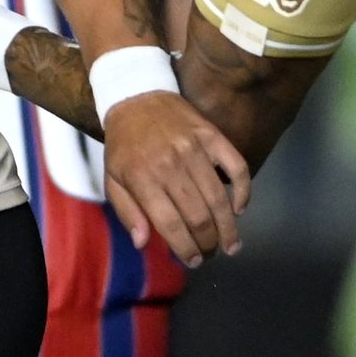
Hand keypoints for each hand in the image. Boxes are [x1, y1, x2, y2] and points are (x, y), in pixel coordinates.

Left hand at [101, 91, 250, 266]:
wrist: (136, 95)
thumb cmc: (123, 143)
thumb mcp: (112, 178)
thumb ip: (127, 212)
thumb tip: (143, 243)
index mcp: (143, 179)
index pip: (171, 225)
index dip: (186, 249)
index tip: (194, 261)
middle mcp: (171, 165)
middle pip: (199, 216)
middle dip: (208, 243)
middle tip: (212, 253)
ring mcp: (195, 149)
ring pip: (219, 198)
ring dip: (228, 227)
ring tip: (232, 245)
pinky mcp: (212, 135)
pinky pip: (237, 166)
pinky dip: (243, 191)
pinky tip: (240, 208)